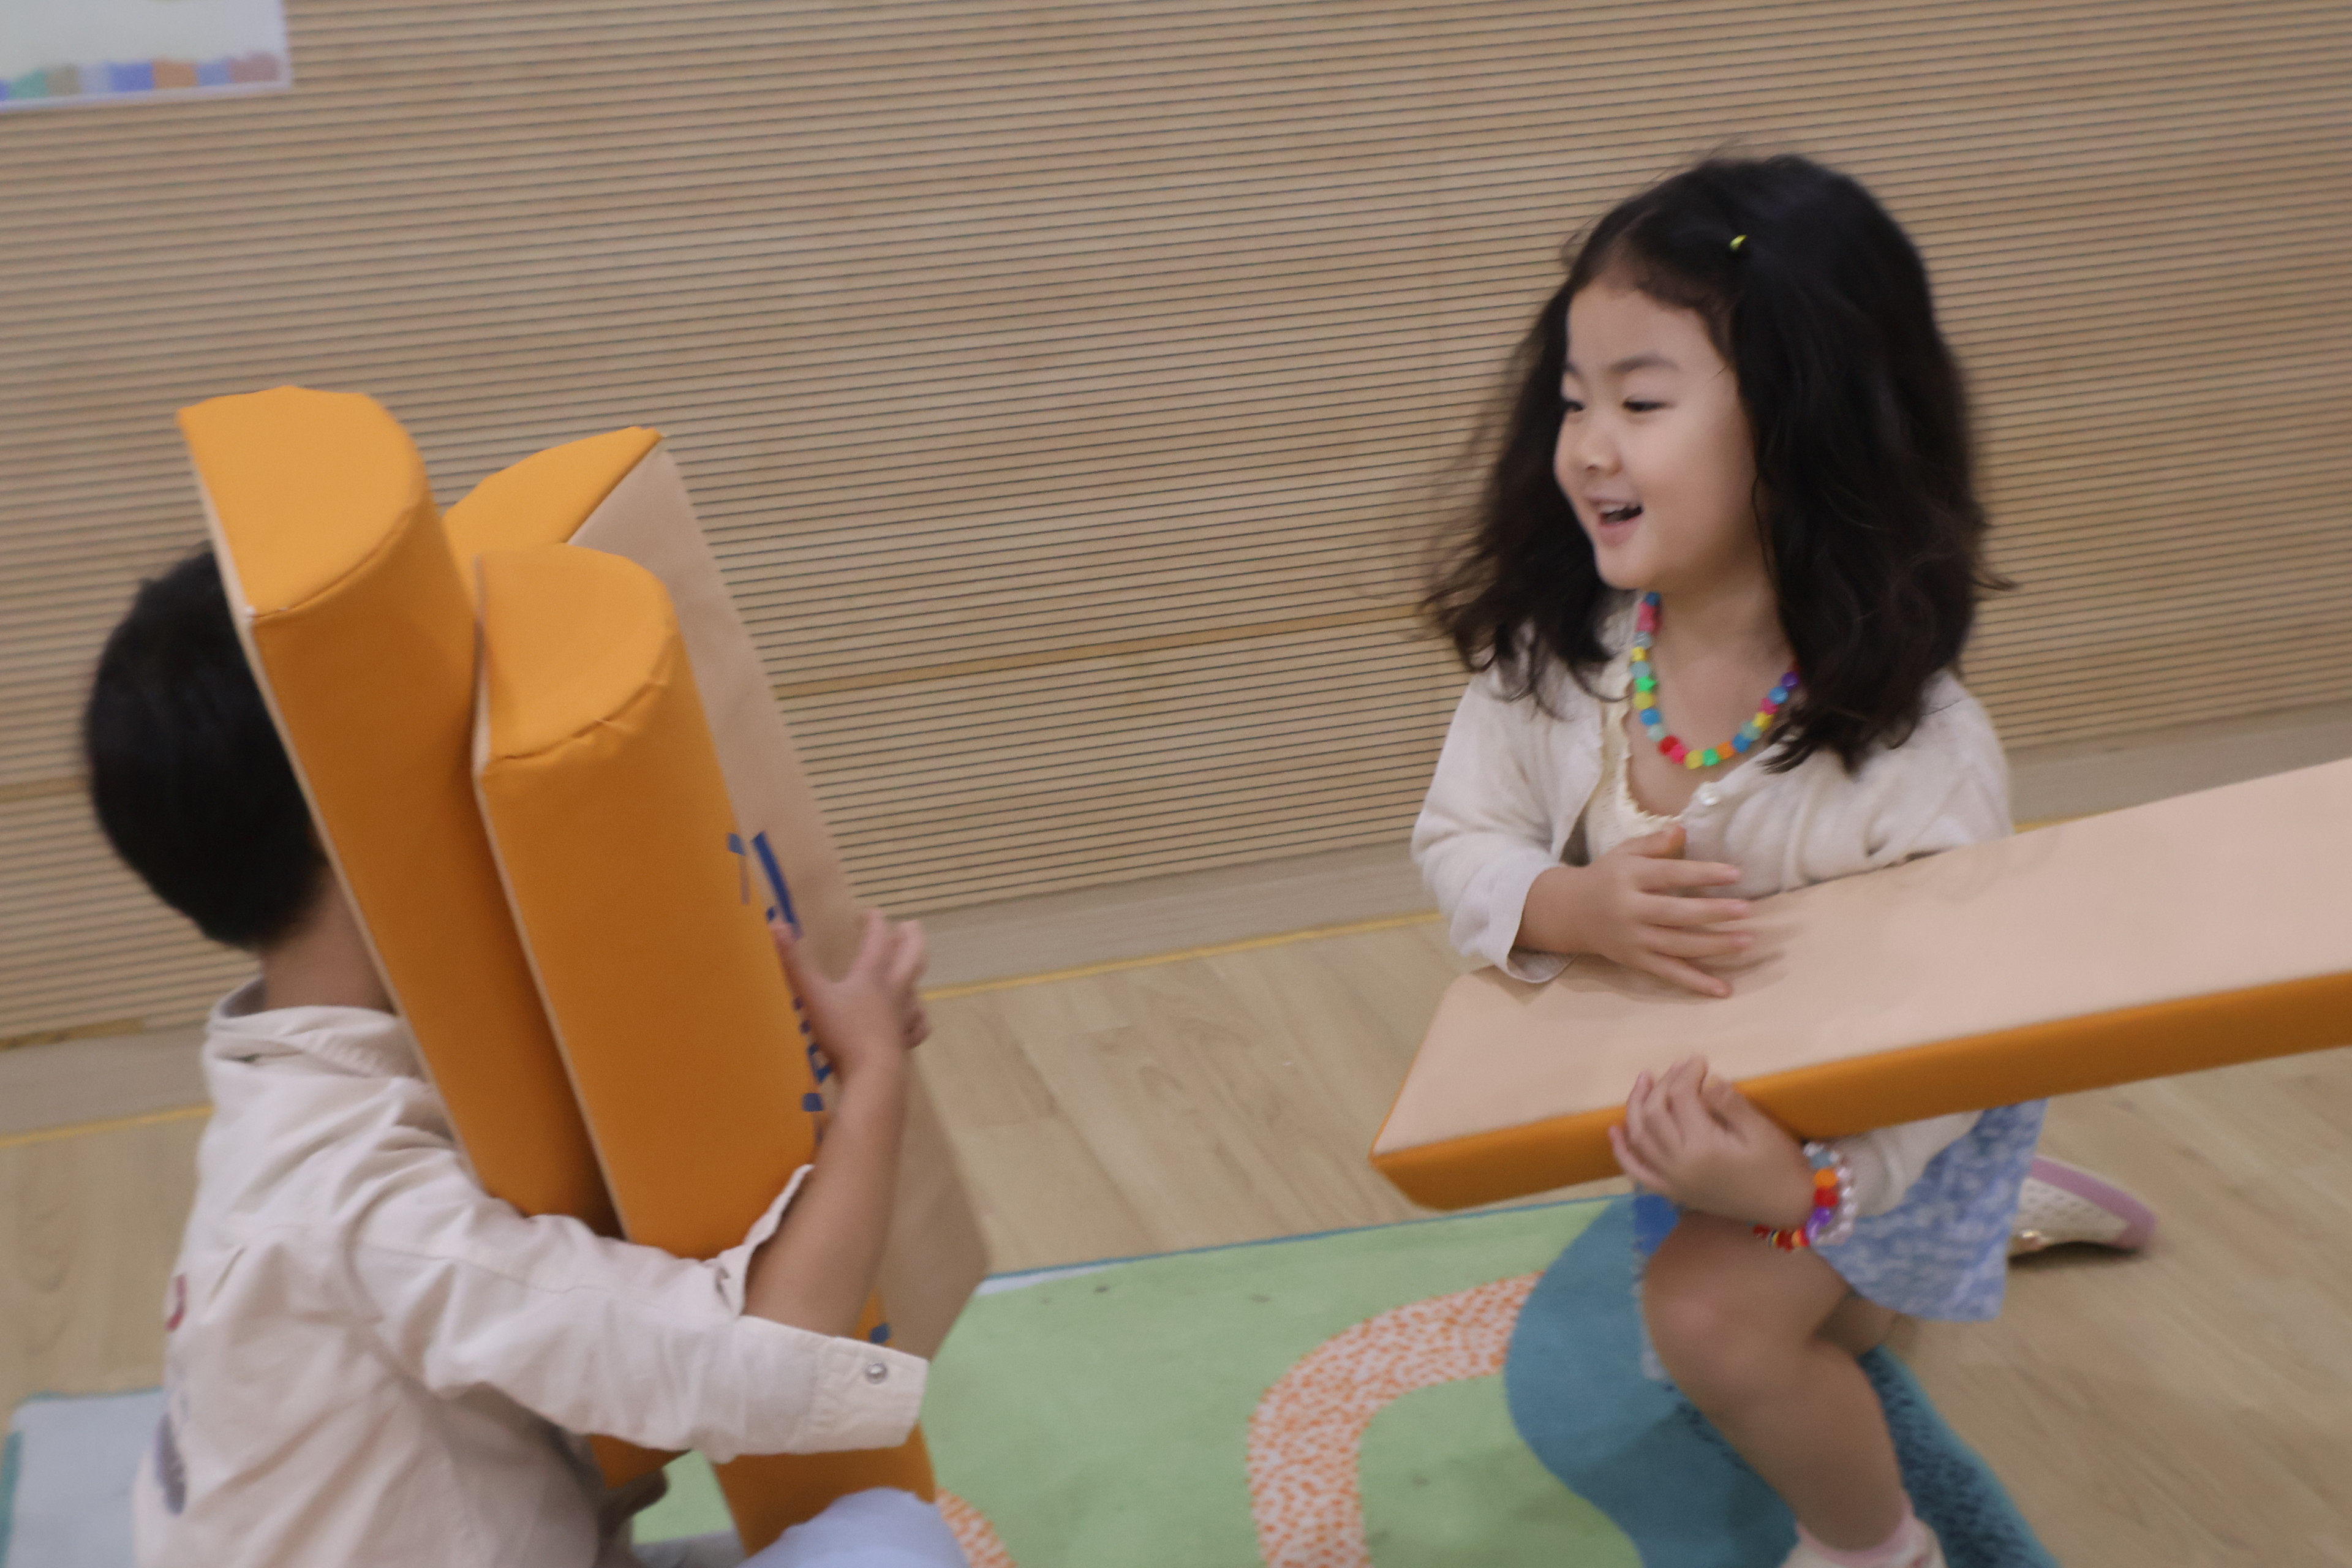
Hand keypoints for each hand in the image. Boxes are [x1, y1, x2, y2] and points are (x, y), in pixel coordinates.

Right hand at [769, 909, 927, 1088]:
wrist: (872, 1075)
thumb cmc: (842, 1034)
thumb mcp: (812, 996)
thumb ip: (794, 963)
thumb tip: (776, 925)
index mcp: (871, 975)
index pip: (878, 938)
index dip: (874, 921)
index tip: (867, 914)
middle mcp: (893, 991)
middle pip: (912, 957)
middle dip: (911, 938)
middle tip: (910, 925)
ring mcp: (902, 1017)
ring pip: (917, 990)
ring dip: (914, 977)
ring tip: (909, 971)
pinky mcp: (903, 1041)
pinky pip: (918, 1026)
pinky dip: (916, 1018)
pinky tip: (912, 1019)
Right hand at [1570, 826, 1751, 997]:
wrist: (1569, 913)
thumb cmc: (1606, 877)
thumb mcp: (1623, 853)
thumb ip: (1653, 843)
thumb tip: (1683, 830)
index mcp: (1628, 878)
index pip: (1670, 875)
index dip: (1703, 874)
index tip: (1736, 874)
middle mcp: (1630, 910)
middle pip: (1676, 914)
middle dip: (1712, 912)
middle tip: (1746, 910)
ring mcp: (1633, 940)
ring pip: (1677, 946)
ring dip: (1713, 945)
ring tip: (1746, 940)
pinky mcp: (1635, 961)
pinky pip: (1669, 973)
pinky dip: (1696, 983)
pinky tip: (1723, 990)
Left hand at [1608, 1056, 1816, 1227]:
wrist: (1788, 1209)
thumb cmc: (1779, 1167)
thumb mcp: (1761, 1130)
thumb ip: (1729, 1103)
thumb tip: (1704, 1080)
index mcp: (1703, 1146)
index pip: (1680, 1097)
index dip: (1687, 1072)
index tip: (1700, 1060)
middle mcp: (1678, 1164)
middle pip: (1654, 1113)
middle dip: (1663, 1084)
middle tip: (1679, 1067)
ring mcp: (1671, 1180)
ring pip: (1639, 1137)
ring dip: (1636, 1106)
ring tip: (1644, 1082)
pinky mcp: (1672, 1192)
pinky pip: (1637, 1171)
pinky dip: (1623, 1150)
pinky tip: (1616, 1130)